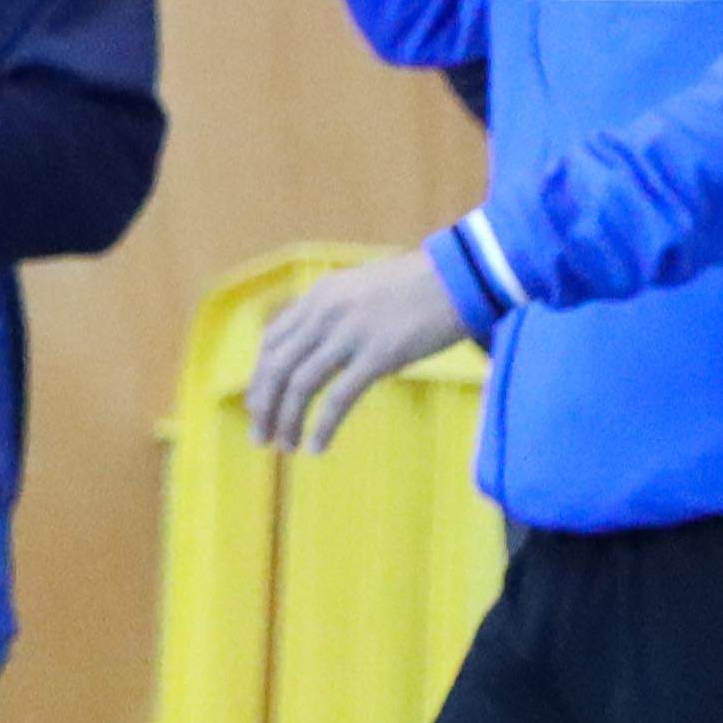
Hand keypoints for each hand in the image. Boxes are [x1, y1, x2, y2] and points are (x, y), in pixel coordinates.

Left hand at [246, 246, 472, 451]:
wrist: (463, 275)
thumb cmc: (419, 285)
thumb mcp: (361, 289)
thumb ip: (335, 315)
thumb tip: (321, 356)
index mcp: (318, 295)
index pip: (271, 342)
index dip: (259, 377)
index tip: (259, 404)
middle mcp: (325, 313)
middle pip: (276, 368)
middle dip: (263, 407)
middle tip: (260, 436)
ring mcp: (350, 333)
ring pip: (300, 386)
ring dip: (287, 421)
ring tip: (285, 447)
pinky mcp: (379, 354)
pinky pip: (338, 398)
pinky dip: (322, 426)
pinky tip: (317, 446)